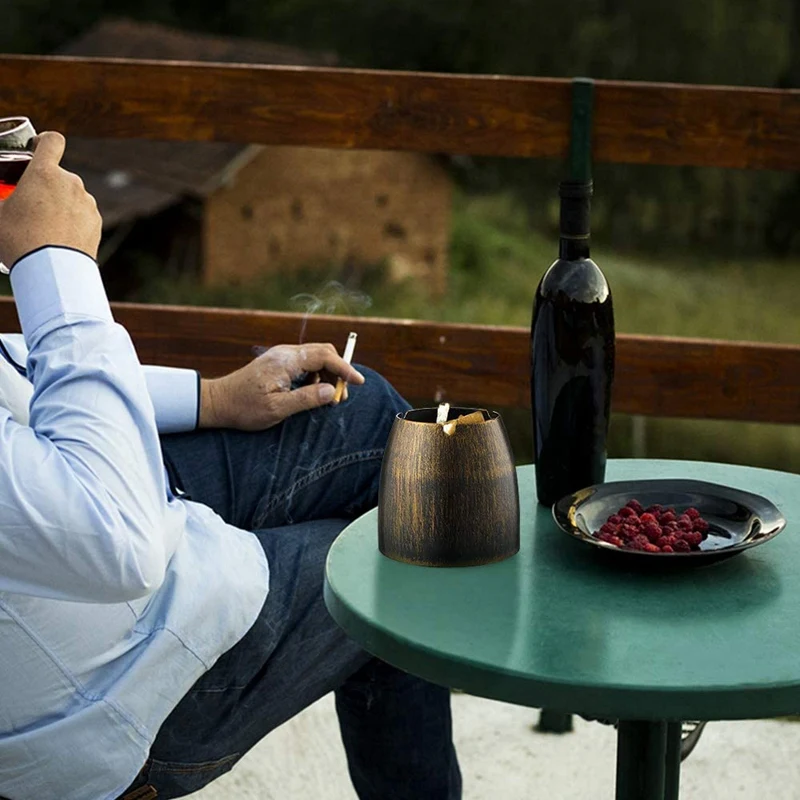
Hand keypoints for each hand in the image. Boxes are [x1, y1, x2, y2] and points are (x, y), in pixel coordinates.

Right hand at [0, 132, 101, 267]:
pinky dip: (73, 221)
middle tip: (30, 207)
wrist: (53, 272)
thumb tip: (3, 200)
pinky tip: (60, 238)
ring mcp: (87, 203)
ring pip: (71, 197)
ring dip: (60, 205)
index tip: (36, 150)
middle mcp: (71, 183)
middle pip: (59, 176)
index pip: (52, 140)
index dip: (44, 142)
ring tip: (44, 228)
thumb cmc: (19, 240)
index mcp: (45, 173)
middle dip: (46, 187)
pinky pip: (82, 215)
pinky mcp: (97, 223)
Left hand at [199, 343, 364, 429]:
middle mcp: (286, 353)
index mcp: (286, 360)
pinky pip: (306, 363)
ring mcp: (282, 356)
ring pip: (316, 357)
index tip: (358, 382)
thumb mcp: (277, 408)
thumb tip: (331, 391)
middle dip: (338, 371)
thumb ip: (306, 398)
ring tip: (328, 399)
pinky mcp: (279, 363)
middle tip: (341, 395)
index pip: (325, 356)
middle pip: (323, 352)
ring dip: (327, 375)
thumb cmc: (244, 407)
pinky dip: (316, 376)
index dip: (345, 368)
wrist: (218, 402)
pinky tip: (312, 393)